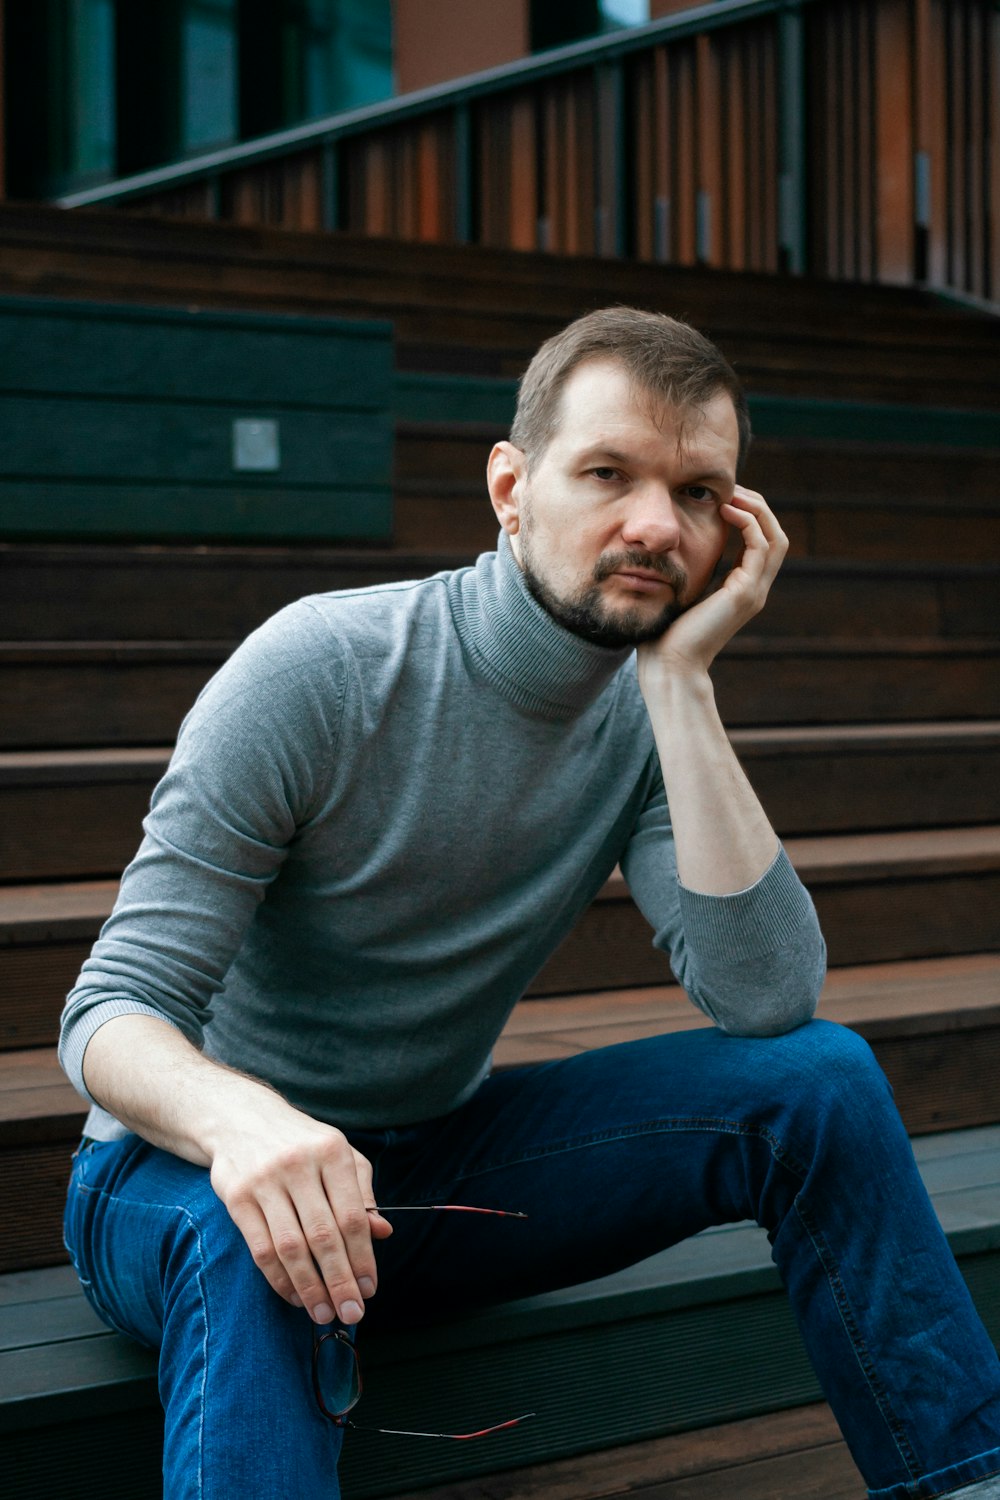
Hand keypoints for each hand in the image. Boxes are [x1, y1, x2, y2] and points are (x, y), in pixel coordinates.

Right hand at [209, 1102, 392, 1325]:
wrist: (241, 1118)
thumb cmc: (301, 1142)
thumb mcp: (338, 1154)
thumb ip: (362, 1192)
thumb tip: (383, 1233)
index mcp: (332, 1152)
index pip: (352, 1215)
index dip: (363, 1257)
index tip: (369, 1289)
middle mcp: (299, 1164)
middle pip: (323, 1236)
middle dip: (340, 1281)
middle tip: (351, 1313)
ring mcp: (265, 1181)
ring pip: (291, 1247)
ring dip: (310, 1287)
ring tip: (323, 1313)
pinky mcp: (237, 1197)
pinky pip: (261, 1249)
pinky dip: (279, 1279)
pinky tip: (294, 1295)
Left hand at [637, 486, 786, 687]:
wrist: (668, 664)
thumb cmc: (665, 632)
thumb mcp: (679, 591)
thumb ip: (688, 569)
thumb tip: (672, 545)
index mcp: (741, 589)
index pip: (761, 542)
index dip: (748, 515)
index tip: (723, 496)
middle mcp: (754, 590)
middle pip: (776, 536)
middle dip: (757, 506)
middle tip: (731, 487)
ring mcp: (754, 592)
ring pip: (776, 538)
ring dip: (757, 509)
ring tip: (732, 493)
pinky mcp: (745, 594)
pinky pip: (760, 547)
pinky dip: (748, 523)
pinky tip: (725, 510)